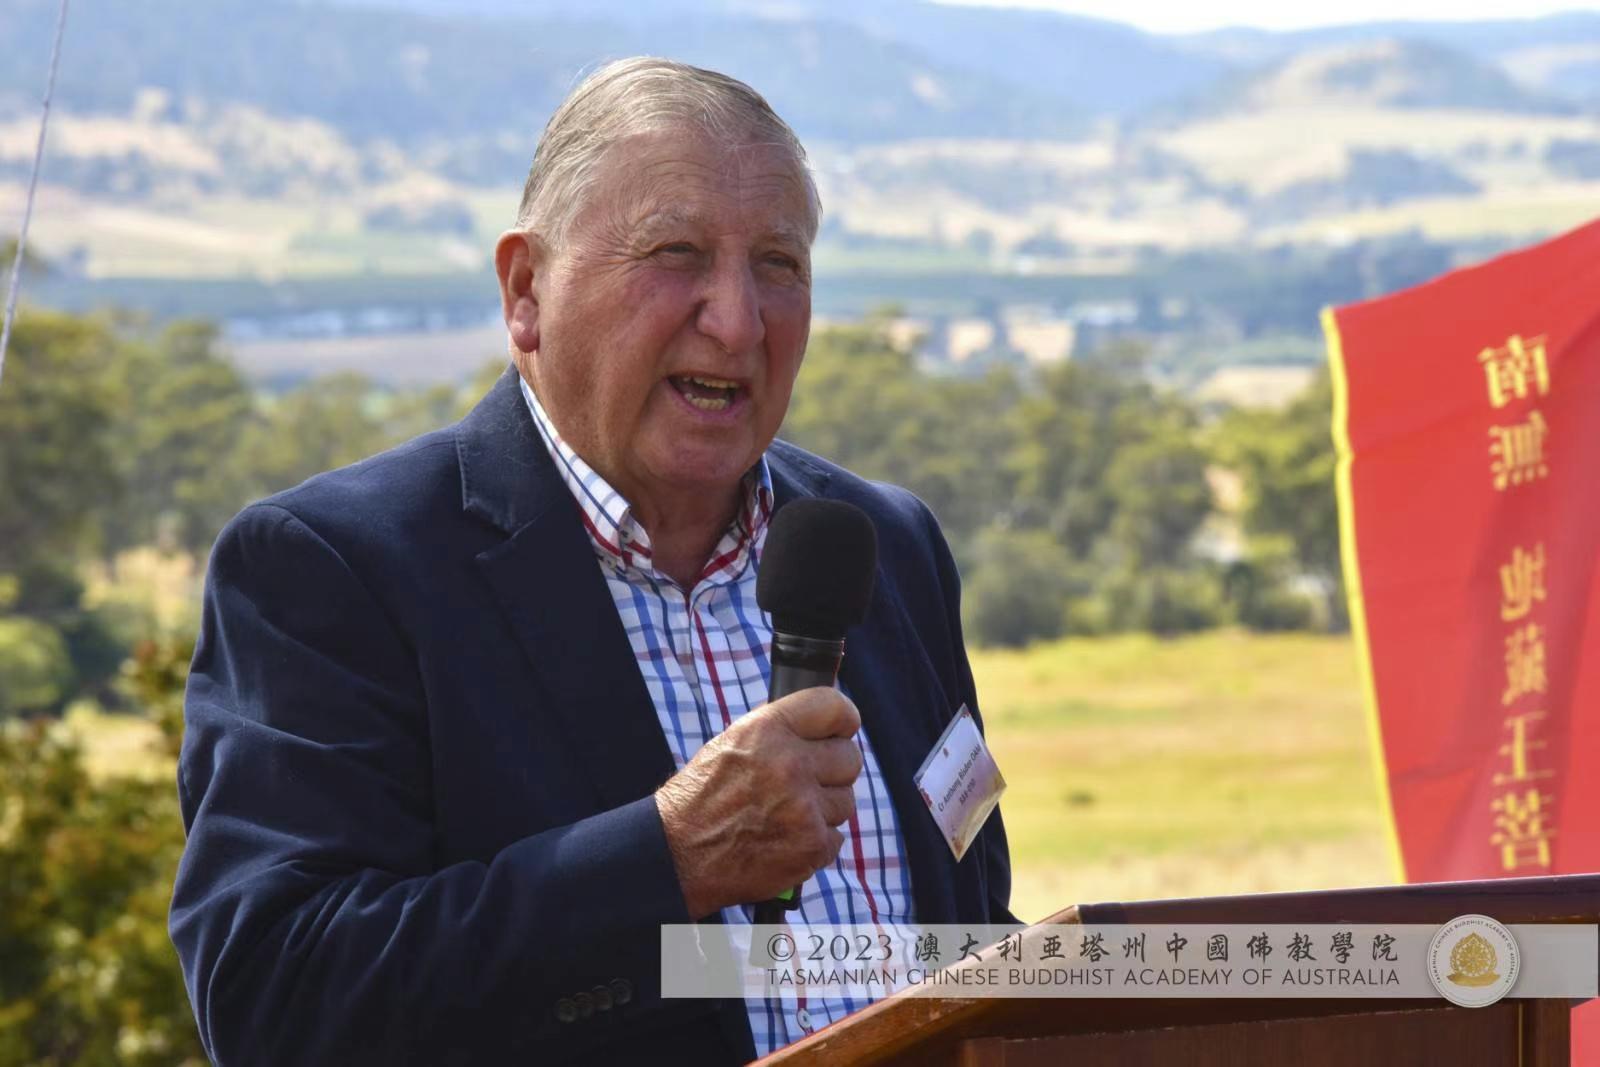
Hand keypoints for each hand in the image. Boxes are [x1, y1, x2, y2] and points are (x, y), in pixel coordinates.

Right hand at [655, 687, 863, 918]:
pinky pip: (837, 836)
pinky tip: (786, 839)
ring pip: (845, 800)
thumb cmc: (701, 798)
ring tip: (787, 815)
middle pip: (850, 757)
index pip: (833, 706)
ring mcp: (804, 808)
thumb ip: (778, 731)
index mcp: (767, 730)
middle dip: (834, 769)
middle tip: (809, 780)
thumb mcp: (731, 744)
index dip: (843, 718)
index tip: (843, 729)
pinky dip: (815, 841)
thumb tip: (818, 725)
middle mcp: (789, 764)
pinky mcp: (811, 846)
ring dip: (824, 808)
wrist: (678, 855)